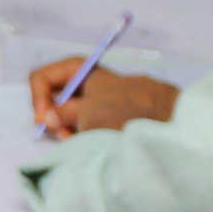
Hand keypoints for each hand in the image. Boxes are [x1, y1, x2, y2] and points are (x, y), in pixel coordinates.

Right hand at [33, 63, 180, 139]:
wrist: (175, 121)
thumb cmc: (126, 112)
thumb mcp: (85, 114)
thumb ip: (60, 114)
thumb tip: (49, 117)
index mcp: (82, 69)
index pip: (43, 77)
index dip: (38, 100)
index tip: (44, 121)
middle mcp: (94, 79)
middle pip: (58, 96)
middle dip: (56, 118)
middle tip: (63, 136)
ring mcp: (109, 96)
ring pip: (76, 112)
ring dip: (73, 128)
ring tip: (84, 142)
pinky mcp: (123, 112)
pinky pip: (95, 121)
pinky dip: (91, 133)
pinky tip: (100, 142)